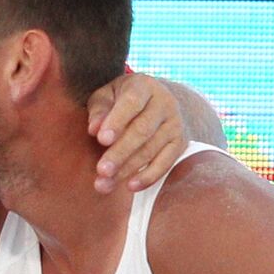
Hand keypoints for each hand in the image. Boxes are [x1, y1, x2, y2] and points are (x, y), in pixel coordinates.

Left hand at [86, 73, 185, 192]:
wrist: (159, 102)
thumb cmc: (122, 100)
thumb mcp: (107, 96)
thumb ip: (99, 110)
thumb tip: (94, 129)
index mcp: (144, 86)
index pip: (132, 102)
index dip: (117, 121)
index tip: (101, 139)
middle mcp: (165, 103)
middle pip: (142, 130)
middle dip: (121, 152)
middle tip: (102, 170)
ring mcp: (175, 124)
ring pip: (151, 149)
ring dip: (128, 169)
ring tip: (105, 184)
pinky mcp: (180, 144)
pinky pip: (166, 163)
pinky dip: (149, 176)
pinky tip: (131, 187)